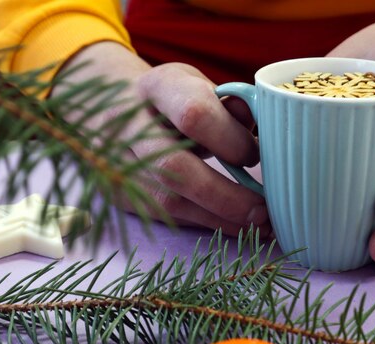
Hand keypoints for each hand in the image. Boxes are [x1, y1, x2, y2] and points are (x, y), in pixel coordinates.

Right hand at [51, 42, 270, 235]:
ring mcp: (116, 162)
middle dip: (225, 196)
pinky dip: (205, 223)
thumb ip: (231, 108)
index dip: (231, 140)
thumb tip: (265, 133)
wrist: (109, 106)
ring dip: (219, 218)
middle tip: (262, 210)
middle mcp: (128, 124)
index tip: (255, 155)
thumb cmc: (172, 99)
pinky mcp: (117, 193)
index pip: (194, 115)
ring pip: (168, 200)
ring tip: (258, 225)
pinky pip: (166, 216)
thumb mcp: (201, 87)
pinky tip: (233, 225)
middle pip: (173, 167)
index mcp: (158, 87)